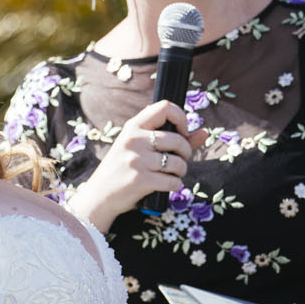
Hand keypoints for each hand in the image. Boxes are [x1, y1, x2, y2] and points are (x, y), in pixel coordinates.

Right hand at [68, 100, 207, 229]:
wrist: (99, 196)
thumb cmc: (123, 169)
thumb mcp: (140, 149)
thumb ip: (173, 139)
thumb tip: (204, 132)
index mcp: (133, 126)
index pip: (165, 107)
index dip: (181, 118)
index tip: (183, 132)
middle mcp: (134, 140)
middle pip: (177, 139)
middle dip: (186, 152)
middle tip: (180, 160)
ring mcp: (136, 160)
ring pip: (178, 162)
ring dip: (181, 171)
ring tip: (173, 174)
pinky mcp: (140, 180)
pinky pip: (173, 181)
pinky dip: (175, 185)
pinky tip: (167, 186)